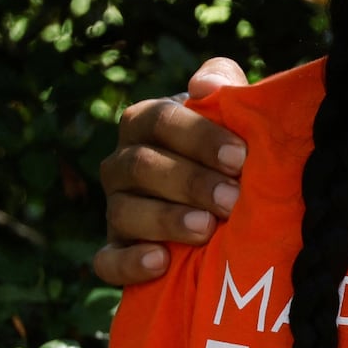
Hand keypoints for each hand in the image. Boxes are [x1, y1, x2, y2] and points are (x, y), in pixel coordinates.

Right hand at [93, 58, 248, 285]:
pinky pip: (107, 260)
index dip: (199, 137)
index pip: (161, 120)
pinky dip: (130, 263)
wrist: (227, 196)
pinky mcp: (116, 249)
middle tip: (232, 199)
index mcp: (146, 122)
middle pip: (142, 166)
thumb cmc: (229, 145)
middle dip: (190, 182)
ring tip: (205, 229)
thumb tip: (203, 84)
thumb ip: (223, 84)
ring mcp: (116, 207)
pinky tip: (160, 262)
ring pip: (124, 212)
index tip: (240, 157)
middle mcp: (122, 163)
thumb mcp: (232, 111)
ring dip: (166, 220)